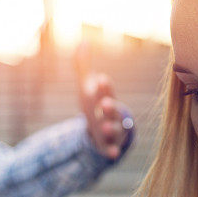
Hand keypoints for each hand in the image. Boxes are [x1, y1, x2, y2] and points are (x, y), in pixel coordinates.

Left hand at [75, 43, 131, 160]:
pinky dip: (113, 151)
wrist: (103, 128)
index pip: (106, 91)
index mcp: (106, 99)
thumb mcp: (87, 86)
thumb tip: (83, 41)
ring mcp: (112, 130)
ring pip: (113, 129)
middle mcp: (112, 114)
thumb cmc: (95, 104)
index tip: (101, 79)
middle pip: (112, 109)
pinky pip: (113, 148)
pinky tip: (111, 155)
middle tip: (105, 103)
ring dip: (109, 127)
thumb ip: (83, 65)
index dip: (104, 87)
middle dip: (109, 106)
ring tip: (103, 126)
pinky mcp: (109, 145)